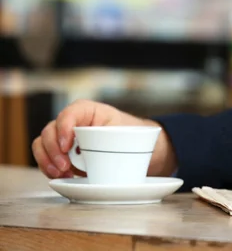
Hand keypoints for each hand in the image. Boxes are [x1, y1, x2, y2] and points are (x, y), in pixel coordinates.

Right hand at [32, 100, 176, 178]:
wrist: (135, 146)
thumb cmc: (130, 134)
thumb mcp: (122, 132)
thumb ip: (105, 138)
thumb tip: (89, 152)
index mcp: (87, 110)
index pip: (69, 114)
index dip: (64, 129)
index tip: (66, 146)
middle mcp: (71, 121)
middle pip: (50, 131)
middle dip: (53, 150)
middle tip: (65, 167)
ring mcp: (63, 136)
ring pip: (42, 144)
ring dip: (47, 161)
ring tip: (62, 174)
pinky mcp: (61, 152)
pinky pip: (45, 158)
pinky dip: (49, 168)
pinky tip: (62, 177)